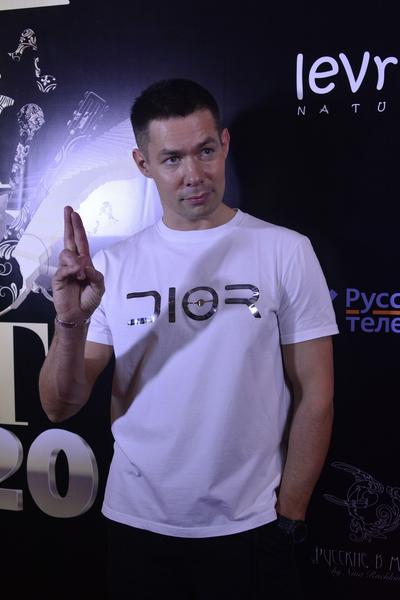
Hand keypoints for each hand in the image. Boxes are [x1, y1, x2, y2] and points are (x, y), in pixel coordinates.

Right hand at [52, 206, 104, 322]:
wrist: (79, 315)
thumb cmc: (89, 299)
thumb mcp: (99, 286)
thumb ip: (95, 275)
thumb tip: (84, 265)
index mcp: (84, 262)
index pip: (80, 241)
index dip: (77, 228)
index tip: (74, 213)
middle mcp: (73, 263)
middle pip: (69, 240)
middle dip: (69, 224)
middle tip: (68, 210)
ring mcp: (65, 269)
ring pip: (67, 254)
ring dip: (76, 261)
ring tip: (82, 275)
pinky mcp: (58, 279)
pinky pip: (63, 269)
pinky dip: (71, 270)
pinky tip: (77, 274)